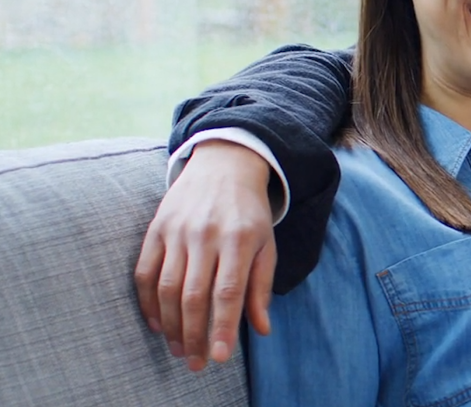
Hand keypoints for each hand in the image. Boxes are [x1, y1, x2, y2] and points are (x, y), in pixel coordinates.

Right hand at [134, 140, 277, 370]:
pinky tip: (157, 324)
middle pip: (194, 295)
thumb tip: (261, 329)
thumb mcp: (266, 245)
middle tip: (194, 364)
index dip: (221, 327)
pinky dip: (147, 303)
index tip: (219, 357)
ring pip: (167, 288)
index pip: (227, 292)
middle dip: (193, 335)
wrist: (223, 166)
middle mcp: (205, 235)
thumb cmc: (249, 213)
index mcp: (238, 239)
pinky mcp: (155, 230)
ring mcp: (176, 232)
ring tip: (177, 349)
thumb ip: (261, 287)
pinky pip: (144, 273)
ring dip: (170, 325)